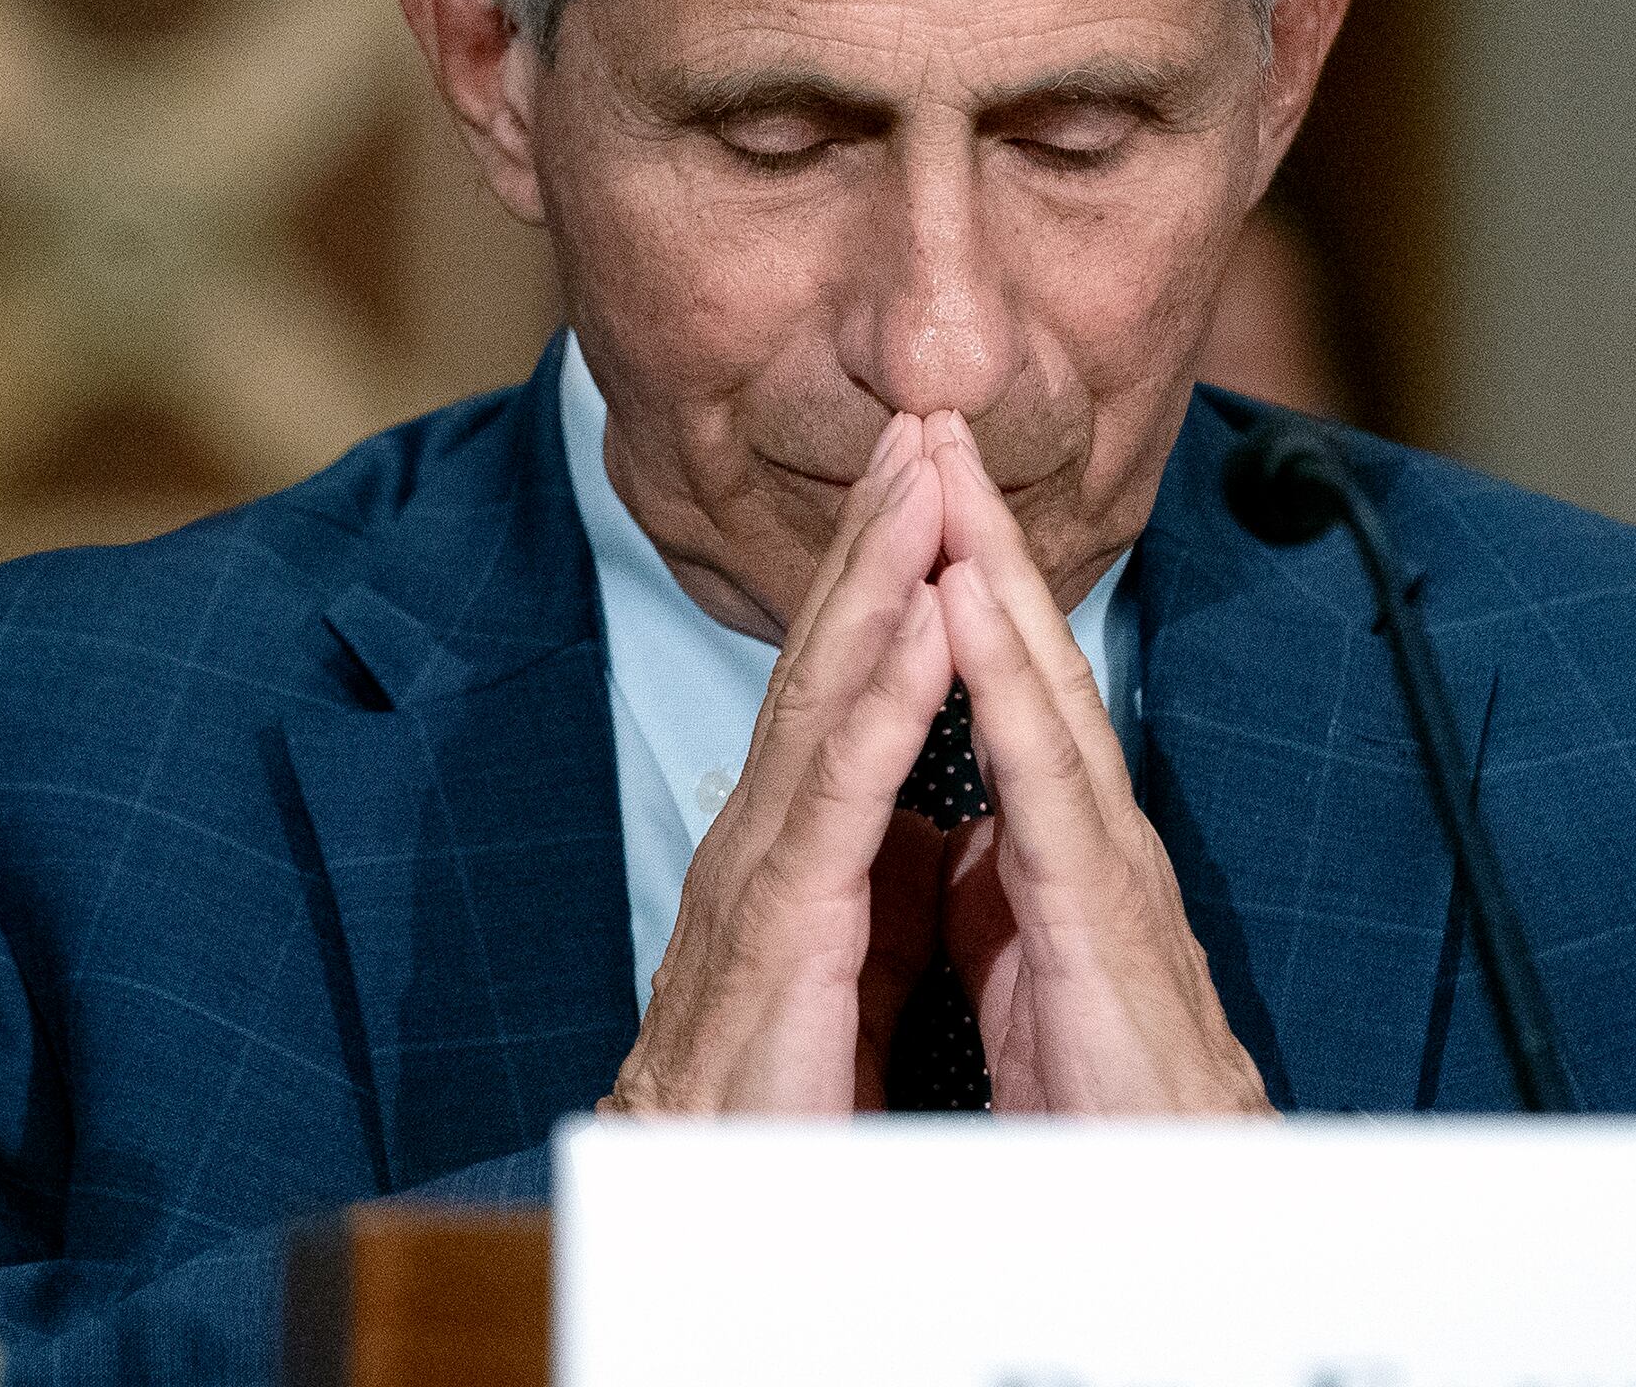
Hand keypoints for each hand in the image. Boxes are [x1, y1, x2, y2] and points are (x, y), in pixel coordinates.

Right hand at [605, 412, 956, 1112]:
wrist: (707, 1212)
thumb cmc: (773, 1099)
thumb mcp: (841, 963)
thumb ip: (876, 880)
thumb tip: (922, 821)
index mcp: (792, 842)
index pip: (843, 682)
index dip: (884, 577)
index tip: (929, 480)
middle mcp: (763, 834)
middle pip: (827, 656)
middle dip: (877, 533)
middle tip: (923, 422)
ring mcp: (763, 872)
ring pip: (827, 695)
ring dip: (881, 575)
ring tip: (926, 476)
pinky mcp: (781, 927)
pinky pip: (841, 791)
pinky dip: (887, 695)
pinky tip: (925, 616)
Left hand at [925, 413, 1271, 1114]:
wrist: (1175, 1219)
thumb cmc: (1104, 1113)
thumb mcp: (1018, 982)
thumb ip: (986, 903)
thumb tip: (949, 847)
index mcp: (1055, 850)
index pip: (1000, 690)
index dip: (954, 589)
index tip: (909, 494)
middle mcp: (1087, 835)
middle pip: (1025, 656)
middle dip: (976, 533)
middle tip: (931, 418)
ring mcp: (1105, 868)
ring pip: (1043, 687)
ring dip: (990, 569)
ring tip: (944, 465)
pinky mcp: (1102, 920)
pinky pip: (1044, 782)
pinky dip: (1003, 684)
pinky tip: (960, 603)